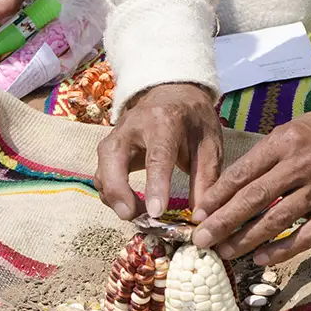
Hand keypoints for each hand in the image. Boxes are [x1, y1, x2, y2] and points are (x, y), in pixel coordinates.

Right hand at [95, 83, 223, 221]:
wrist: (173, 93)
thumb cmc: (193, 120)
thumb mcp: (209, 145)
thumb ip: (205, 180)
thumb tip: (200, 217)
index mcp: (164, 121)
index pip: (157, 156)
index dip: (155, 185)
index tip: (156, 212)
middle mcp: (132, 125)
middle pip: (113, 158)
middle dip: (117, 191)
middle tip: (130, 216)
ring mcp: (115, 135)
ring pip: (102, 168)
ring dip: (113, 196)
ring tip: (136, 214)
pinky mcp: (108, 147)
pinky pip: (101, 174)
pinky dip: (111, 193)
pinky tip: (129, 204)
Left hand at [191, 100, 310, 264]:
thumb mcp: (285, 134)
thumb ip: (258, 160)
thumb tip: (222, 193)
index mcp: (283, 143)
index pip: (243, 173)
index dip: (217, 197)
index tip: (198, 214)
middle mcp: (301, 166)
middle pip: (255, 199)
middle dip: (224, 222)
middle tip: (202, 240)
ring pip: (277, 220)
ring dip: (247, 239)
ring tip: (224, 251)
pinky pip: (306, 236)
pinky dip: (283, 250)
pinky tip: (261, 259)